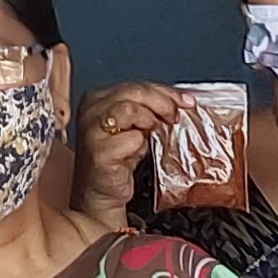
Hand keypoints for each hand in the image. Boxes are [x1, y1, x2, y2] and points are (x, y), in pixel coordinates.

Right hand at [72, 82, 184, 218]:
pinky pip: (131, 138)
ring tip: (153, 134)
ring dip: (149, 121)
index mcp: (98, 98)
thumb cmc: (118, 161)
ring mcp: (92, 129)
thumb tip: (180, 101)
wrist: (102, 192)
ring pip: (129, 109)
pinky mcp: (99, 150)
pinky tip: (137, 153)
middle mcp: (91, 109)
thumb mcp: (135, 127)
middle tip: (175, 115)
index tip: (186, 100)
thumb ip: (150, 110)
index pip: (136, 85)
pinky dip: (140, 145)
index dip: (165, 92)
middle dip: (162, 102)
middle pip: (134, 92)